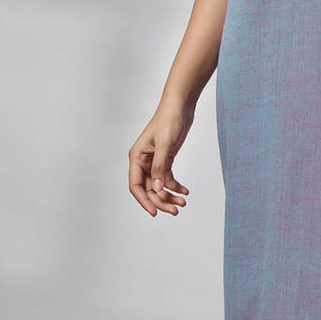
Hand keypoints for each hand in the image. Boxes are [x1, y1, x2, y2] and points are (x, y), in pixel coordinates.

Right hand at [128, 99, 193, 215]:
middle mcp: (143, 162)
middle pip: (148, 189)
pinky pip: (168, 178)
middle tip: (175, 211)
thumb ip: (160, 168)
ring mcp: (154, 162)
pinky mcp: (166, 160)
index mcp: (136, 157)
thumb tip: (156, 189)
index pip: (135, 185)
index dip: (144, 200)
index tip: (154, 212)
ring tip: (183, 203)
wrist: (180, 107)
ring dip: (169, 195)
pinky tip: (185, 191)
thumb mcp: (165, 145)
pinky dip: (176, 186)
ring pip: (159, 186)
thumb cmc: (169, 120)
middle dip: (161, 201)